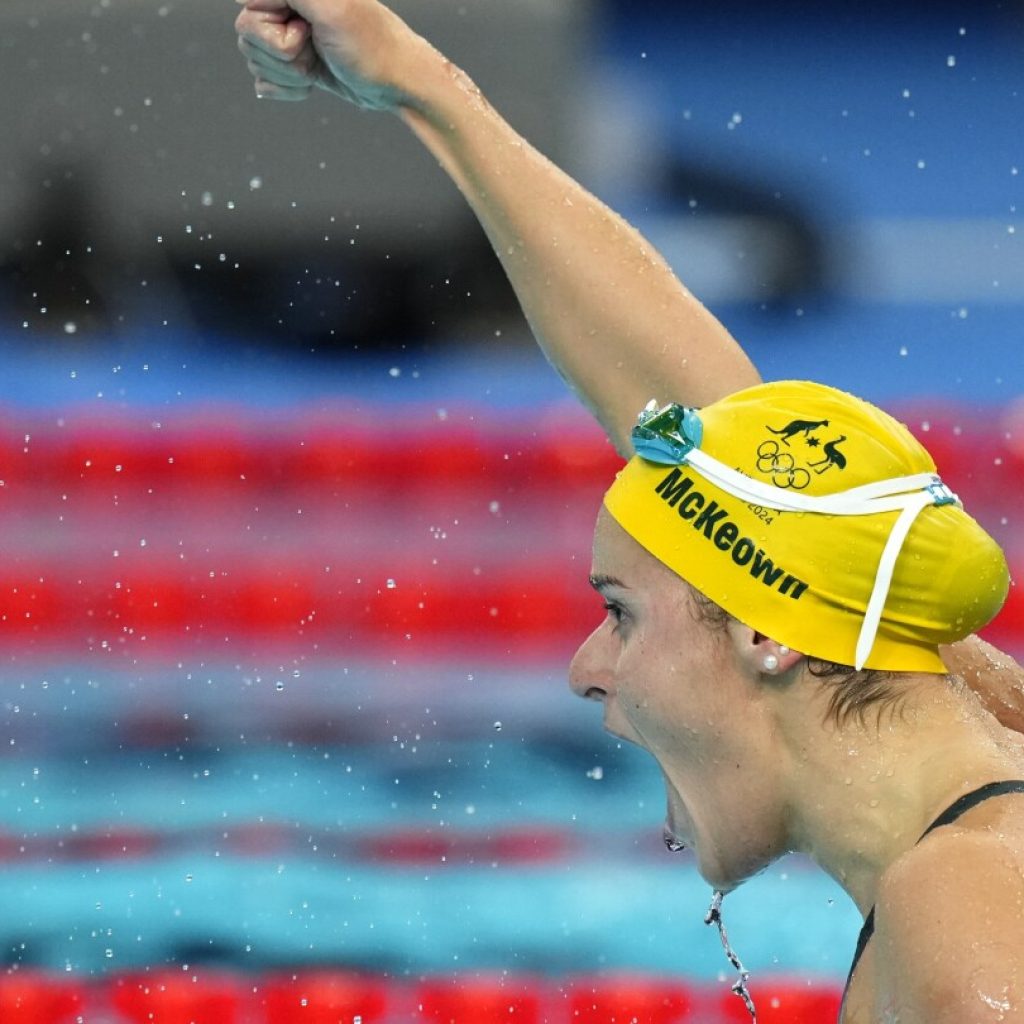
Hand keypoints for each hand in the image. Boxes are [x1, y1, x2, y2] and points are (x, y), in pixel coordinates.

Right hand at [235, 0, 409, 108]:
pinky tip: (310, 85)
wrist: (396, 83)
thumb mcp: (331, 7)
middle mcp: (288, 8)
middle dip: (283, 56)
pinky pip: (265, 79)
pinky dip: (287, 89)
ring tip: (318, 64)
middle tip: (316, 50)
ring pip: (256, 60)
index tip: (307, 33)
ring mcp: (290, 37)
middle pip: (248, 36)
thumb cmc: (371, 46)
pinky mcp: (296, 64)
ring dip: (289, 74)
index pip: (250, 10)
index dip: (275, 32)